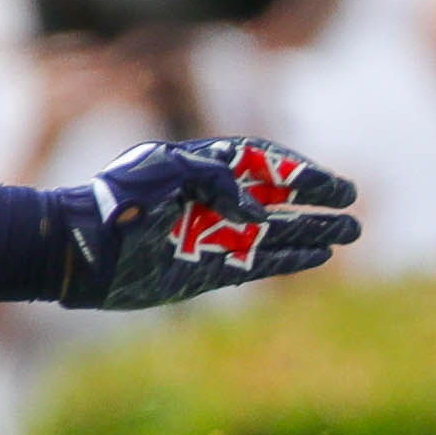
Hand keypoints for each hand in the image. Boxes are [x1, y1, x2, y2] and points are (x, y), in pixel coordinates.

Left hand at [55, 137, 360, 309]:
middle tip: (351, 201)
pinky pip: (261, 264)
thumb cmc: (118, 198)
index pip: (263, 164)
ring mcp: (215, 236)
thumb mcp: (165, 170)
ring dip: (314, 230)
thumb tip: (258, 213)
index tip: (328, 182)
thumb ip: (216, 182)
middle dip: (317, 199)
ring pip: (278, 232)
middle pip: (279, 197)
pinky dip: (291, 260)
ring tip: (351, 232)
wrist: (84, 247)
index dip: (298, 171)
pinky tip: (319, 257)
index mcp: (202, 168)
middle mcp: (214, 202)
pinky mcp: (210, 269)